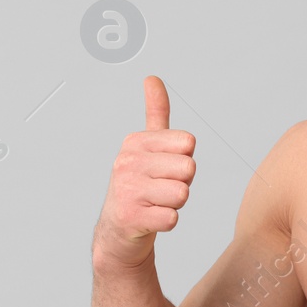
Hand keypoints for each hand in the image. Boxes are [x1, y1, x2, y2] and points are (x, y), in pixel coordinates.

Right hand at [94, 75, 196, 268]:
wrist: (117, 229)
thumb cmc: (140, 185)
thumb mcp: (146, 146)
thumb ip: (155, 112)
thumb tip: (152, 77)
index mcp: (135, 141)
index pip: (188, 143)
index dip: (183, 160)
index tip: (164, 169)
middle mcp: (127, 162)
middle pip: (189, 168)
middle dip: (182, 183)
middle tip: (160, 190)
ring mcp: (127, 189)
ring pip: (182, 193)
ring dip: (175, 203)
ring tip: (155, 203)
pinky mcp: (131, 217)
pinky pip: (173, 218)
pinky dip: (167, 222)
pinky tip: (151, 219)